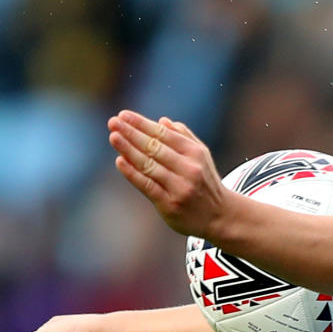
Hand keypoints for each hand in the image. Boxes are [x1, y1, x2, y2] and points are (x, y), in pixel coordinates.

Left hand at [107, 111, 228, 236]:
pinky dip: (132, 173)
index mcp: (195, 153)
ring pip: (149, 165)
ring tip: (113, 136)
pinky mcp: (170, 204)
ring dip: (128, 149)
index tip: (123, 115)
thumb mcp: (202, 157)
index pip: (163, 134)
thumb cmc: (206, 182)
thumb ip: (184, 137)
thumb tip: (162, 121)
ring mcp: (179, 187)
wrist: (220, 216)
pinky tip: (120, 161)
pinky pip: (148, 185)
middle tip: (113, 121)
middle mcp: (189, 168)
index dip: (142, 124)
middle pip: (154, 147)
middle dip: (131, 133)